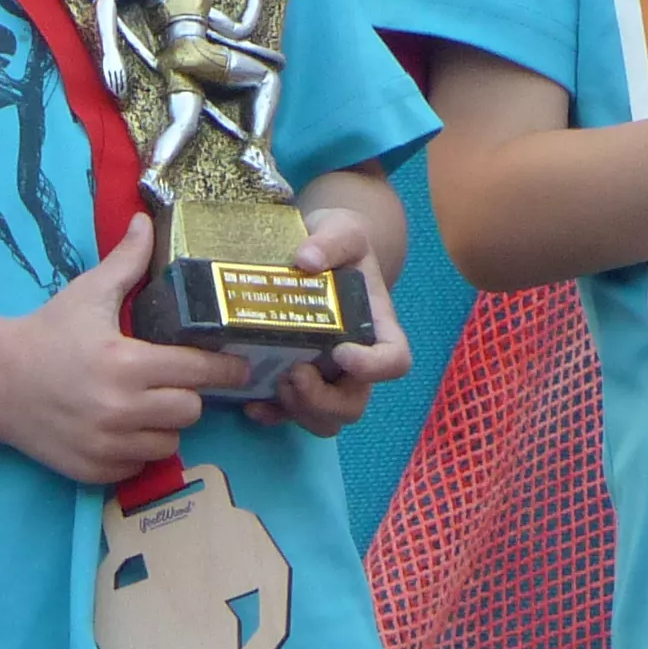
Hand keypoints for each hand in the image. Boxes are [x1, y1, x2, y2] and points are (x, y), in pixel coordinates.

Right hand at [0, 214, 250, 486]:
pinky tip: (120, 428)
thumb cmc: (48, 333)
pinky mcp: (93, 470)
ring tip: (144, 405)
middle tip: (170, 381)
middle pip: (190, 411)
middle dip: (186, 394)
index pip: (198, 372)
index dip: (224, 368)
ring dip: (163, 425)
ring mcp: (106, 445)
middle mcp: (120, 409)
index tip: (239, 367)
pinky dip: (135, 450)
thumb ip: (126, 261)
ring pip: (168, 443)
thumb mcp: (88, 293)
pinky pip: (138, 466)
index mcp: (126, 363)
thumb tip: (147, 221)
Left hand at [248, 205, 413, 434]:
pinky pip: (292, 415)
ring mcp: (327, 374)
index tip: (342, 351)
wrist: (314, 248)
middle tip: (295, 373)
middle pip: (355, 403)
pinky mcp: (296, 379)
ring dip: (302, 412)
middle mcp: (355, 359)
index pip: (395, 361)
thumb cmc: (337, 242)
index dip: (373, 368)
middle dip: (325, 401)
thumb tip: (307, 258)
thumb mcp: (341, 229)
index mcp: (377, 326)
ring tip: (276, 383)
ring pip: (327, 418)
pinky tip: (253, 404)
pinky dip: (274, 416)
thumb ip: (331, 240)